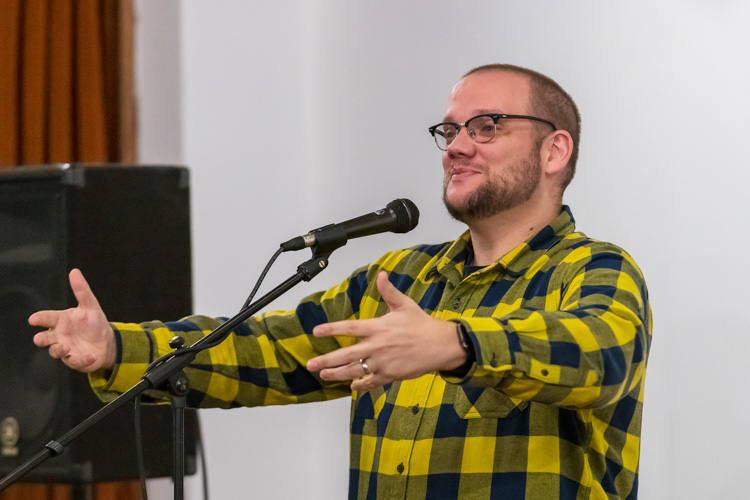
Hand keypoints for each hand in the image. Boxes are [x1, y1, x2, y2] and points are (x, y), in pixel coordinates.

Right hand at [29, 269, 115, 372]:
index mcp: (61, 321)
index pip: (47, 318)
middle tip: (39, 339)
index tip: (33, 319)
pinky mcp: (76, 361)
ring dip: (60, 350)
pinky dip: (82, 360)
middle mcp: (60, 336)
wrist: (107, 341)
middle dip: (41, 338)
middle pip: (46, 338)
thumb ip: (82, 290)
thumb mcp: (91, 305)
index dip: (40, 318)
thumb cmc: (94, 323)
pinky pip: (76, 362)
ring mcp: (66, 349)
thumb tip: (75, 271)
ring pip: (56, 351)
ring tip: (66, 346)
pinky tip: (89, 356)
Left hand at [306, 271, 466, 390]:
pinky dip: (360, 385)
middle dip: (326, 360)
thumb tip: (382, 274)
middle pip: (346, 354)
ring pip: (354, 370)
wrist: (440, 346)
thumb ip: (389, 291)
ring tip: (323, 375)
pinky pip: (371, 382)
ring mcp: (382, 363)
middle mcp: (377, 346)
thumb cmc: (422, 325)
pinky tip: (351, 385)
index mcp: (378, 328)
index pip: (350, 328)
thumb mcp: (405, 305)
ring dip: (337, 374)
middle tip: (310, 364)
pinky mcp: (390, 375)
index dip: (331, 329)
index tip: (316, 331)